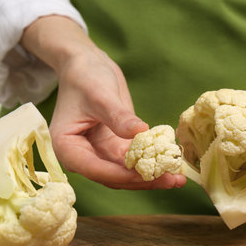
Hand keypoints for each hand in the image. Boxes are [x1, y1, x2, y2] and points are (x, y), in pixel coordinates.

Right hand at [21, 16, 185, 188]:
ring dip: (151, 176)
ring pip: (125, 173)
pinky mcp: (114, 147)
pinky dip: (151, 163)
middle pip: (113, 176)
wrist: (87, 66)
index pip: (94, 168)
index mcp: (67, 147)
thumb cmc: (85, 77)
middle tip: (172, 180)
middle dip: (142, 180)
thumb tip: (140, 132)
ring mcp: (99, 153)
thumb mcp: (101, 95)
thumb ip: (118, 117)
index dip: (121, 175)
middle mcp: (82, 156)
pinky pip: (133, 161)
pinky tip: (171, 164)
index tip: (147, 175)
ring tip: (178, 177)